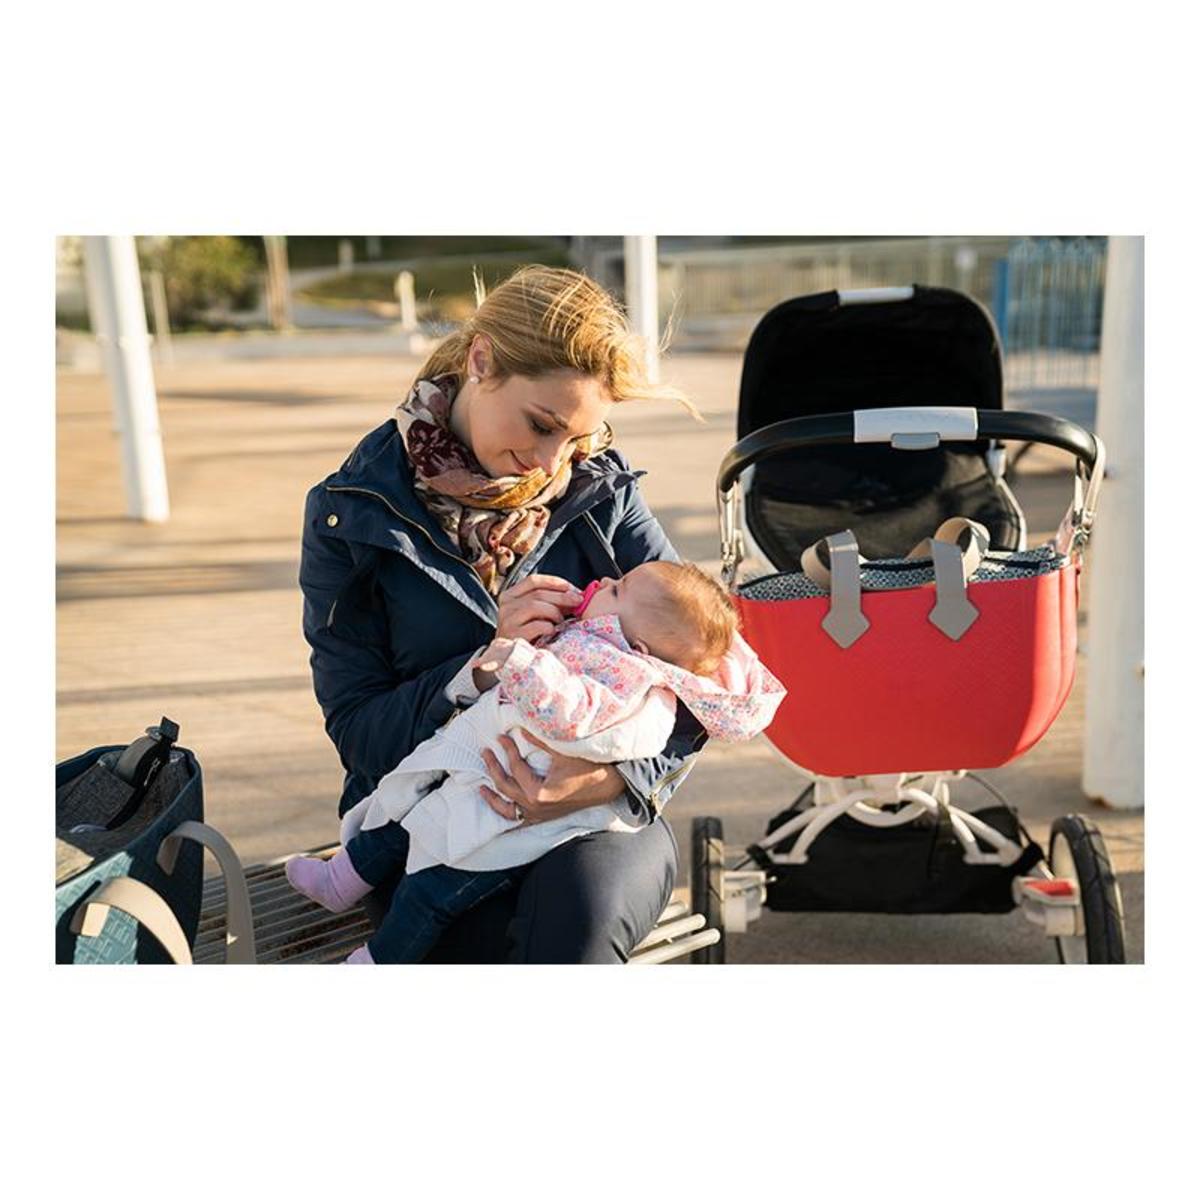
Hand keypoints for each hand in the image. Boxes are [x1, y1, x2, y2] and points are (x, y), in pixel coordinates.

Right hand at [475, 575, 582, 691]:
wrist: (510, 660)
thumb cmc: (527, 635)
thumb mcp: (535, 615)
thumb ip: (549, 602)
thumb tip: (575, 595)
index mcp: (511, 596)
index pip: (533, 581)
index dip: (555, 583)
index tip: (572, 588)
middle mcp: (506, 606)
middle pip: (538, 594)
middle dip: (562, 597)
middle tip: (578, 602)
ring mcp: (507, 621)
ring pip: (536, 606)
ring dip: (555, 613)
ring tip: (561, 622)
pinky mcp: (513, 636)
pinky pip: (537, 626)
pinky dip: (549, 627)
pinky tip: (553, 632)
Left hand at [480, 731, 626, 825]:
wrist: (609, 784)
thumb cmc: (589, 767)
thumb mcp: (563, 751)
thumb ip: (539, 740)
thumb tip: (521, 728)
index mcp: (538, 792)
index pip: (515, 768)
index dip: (507, 750)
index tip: (501, 736)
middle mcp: (535, 807)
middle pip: (505, 786)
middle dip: (493, 767)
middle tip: (486, 752)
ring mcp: (539, 815)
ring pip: (507, 810)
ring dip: (493, 799)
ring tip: (481, 788)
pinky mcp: (544, 818)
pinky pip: (520, 820)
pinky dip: (508, 814)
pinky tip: (502, 807)